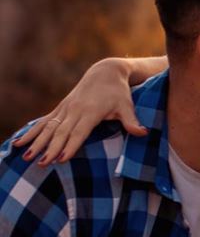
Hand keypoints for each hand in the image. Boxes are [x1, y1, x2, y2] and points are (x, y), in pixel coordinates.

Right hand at [16, 57, 143, 164]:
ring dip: (37, 142)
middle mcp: (75, 110)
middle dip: (51, 148)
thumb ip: (132, 120)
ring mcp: (65, 109)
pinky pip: (43, 122)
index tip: (61, 158)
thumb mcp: (127, 105)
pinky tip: (20, 143)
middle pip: (61, 133)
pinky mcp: (60, 108)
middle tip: (42, 164)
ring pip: (48, 128)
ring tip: (26, 156)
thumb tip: (143, 133)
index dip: (70, 145)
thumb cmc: (118, 92)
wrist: (105, 72)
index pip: (79, 132)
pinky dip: (32, 132)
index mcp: (91, 112)